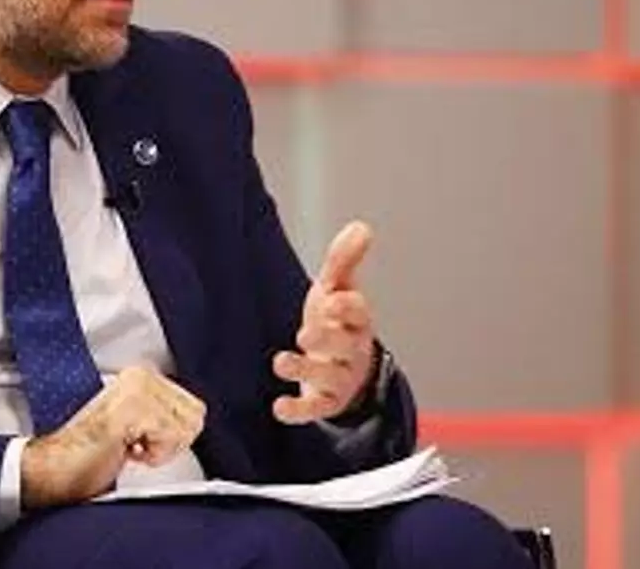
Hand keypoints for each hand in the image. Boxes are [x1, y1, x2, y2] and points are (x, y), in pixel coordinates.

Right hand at [20, 364, 204, 509]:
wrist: (56, 466)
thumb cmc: (90, 452)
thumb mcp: (137, 424)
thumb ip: (165, 413)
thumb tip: (197, 421)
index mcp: (142, 374)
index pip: (195, 407)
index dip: (173, 436)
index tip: (141, 439)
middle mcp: (141, 375)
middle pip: (196, 417)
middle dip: (170, 442)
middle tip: (135, 445)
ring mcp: (137, 389)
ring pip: (186, 429)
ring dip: (159, 450)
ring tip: (128, 446)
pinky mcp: (133, 410)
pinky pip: (170, 439)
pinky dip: (152, 456)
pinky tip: (124, 450)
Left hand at [272, 220, 378, 424]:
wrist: (344, 369)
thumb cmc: (337, 323)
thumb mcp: (338, 289)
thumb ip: (344, 260)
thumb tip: (361, 227)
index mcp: (357, 320)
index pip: (358, 313)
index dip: (346, 307)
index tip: (330, 300)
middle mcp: (352, 350)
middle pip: (344, 346)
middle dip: (326, 340)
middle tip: (306, 334)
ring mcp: (340, 379)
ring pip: (328, 378)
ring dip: (304, 371)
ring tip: (281, 361)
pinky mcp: (326, 403)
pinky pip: (314, 410)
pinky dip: (297, 411)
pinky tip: (278, 408)